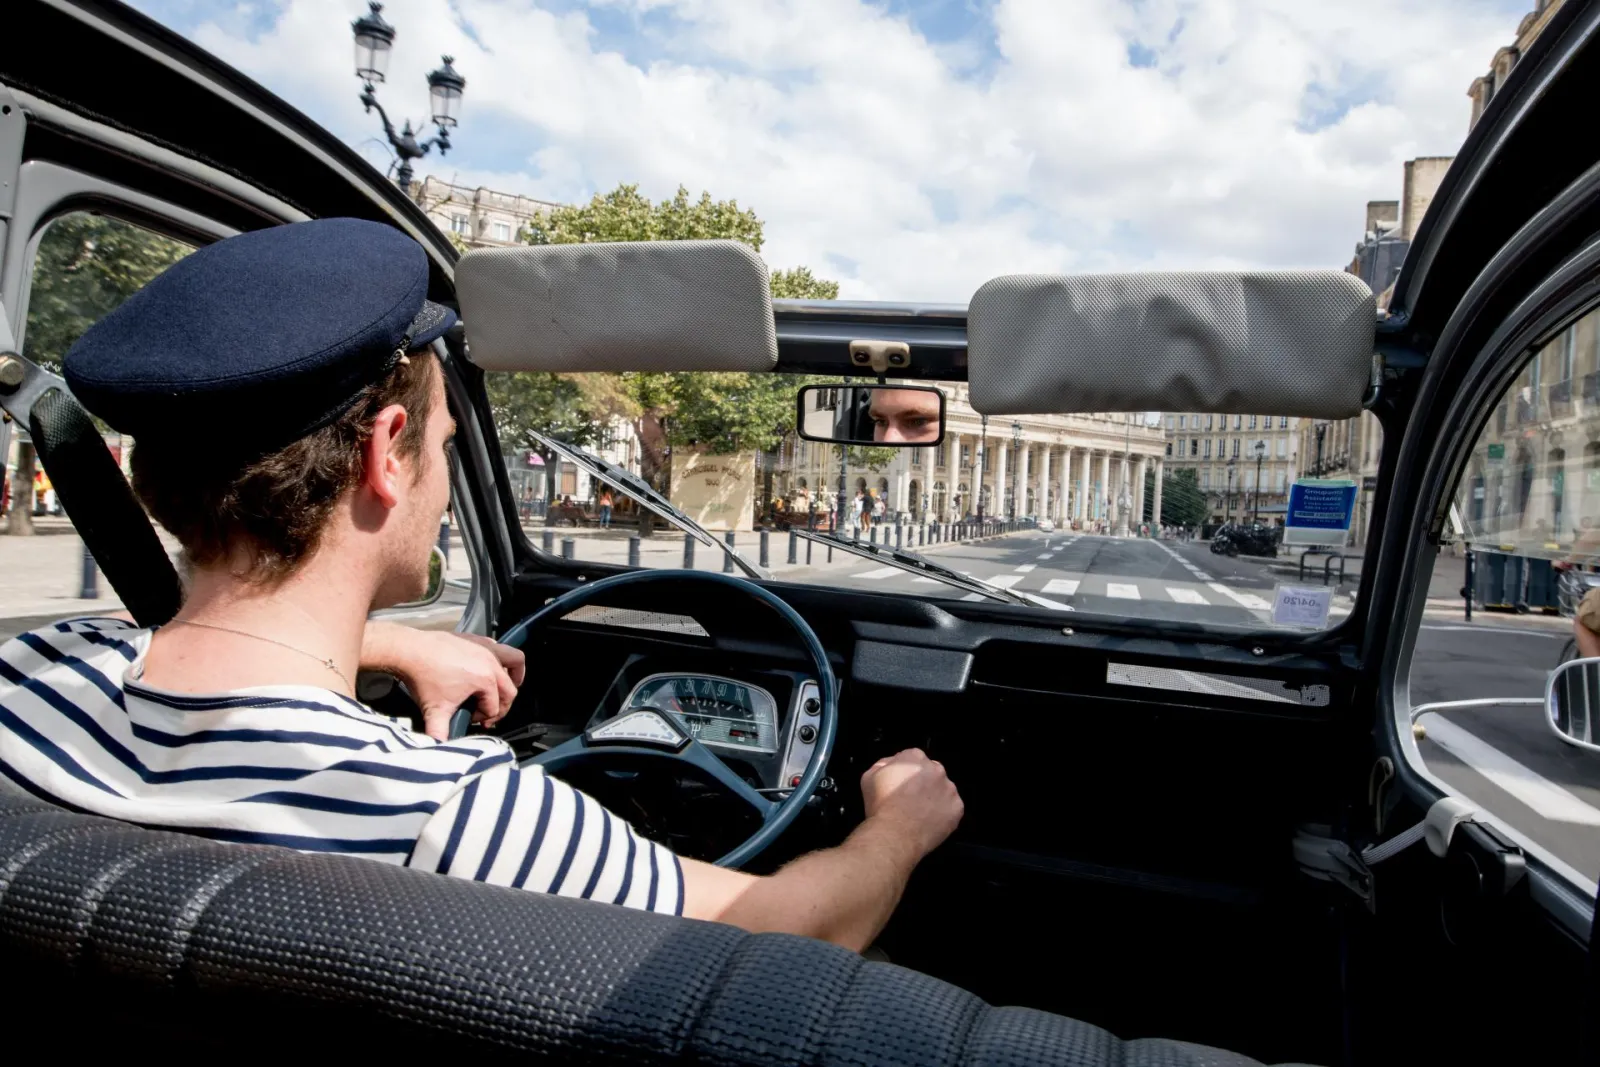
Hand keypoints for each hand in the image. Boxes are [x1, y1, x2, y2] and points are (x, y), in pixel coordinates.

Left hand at [361, 623, 524, 740]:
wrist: (409, 650)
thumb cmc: (423, 679)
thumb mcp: (433, 711)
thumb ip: (439, 734)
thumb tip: (439, 750)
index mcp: (486, 680)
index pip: (494, 707)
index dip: (483, 718)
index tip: (469, 719)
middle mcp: (491, 663)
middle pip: (509, 689)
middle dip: (502, 704)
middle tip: (488, 713)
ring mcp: (485, 648)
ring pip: (514, 660)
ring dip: (515, 675)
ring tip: (506, 686)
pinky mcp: (476, 638)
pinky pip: (498, 647)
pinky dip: (499, 658)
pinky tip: (486, 666)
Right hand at [859, 748, 962, 857]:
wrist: (894, 835)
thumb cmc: (880, 807)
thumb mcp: (869, 777)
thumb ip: (883, 764)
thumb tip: (891, 764)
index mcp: (914, 758)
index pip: (913, 758)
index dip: (906, 772)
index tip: (901, 784)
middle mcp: (935, 769)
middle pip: (931, 772)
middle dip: (923, 783)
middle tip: (910, 799)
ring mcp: (949, 788)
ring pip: (943, 790)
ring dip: (935, 797)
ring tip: (919, 813)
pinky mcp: (957, 807)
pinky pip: (952, 808)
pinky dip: (943, 814)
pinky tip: (929, 821)